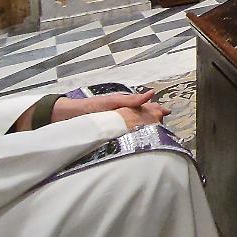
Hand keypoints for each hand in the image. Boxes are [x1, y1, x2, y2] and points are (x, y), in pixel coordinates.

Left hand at [52, 90, 169, 129]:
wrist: (68, 118)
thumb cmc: (91, 107)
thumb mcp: (112, 102)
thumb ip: (131, 100)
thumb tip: (152, 94)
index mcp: (126, 107)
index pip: (146, 109)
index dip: (156, 111)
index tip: (168, 115)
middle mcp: (123, 117)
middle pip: (143, 119)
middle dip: (153, 121)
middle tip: (164, 128)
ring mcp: (117, 126)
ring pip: (135, 127)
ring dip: (145, 130)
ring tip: (156, 136)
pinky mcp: (110, 136)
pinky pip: (126, 137)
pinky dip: (133, 138)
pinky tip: (137, 143)